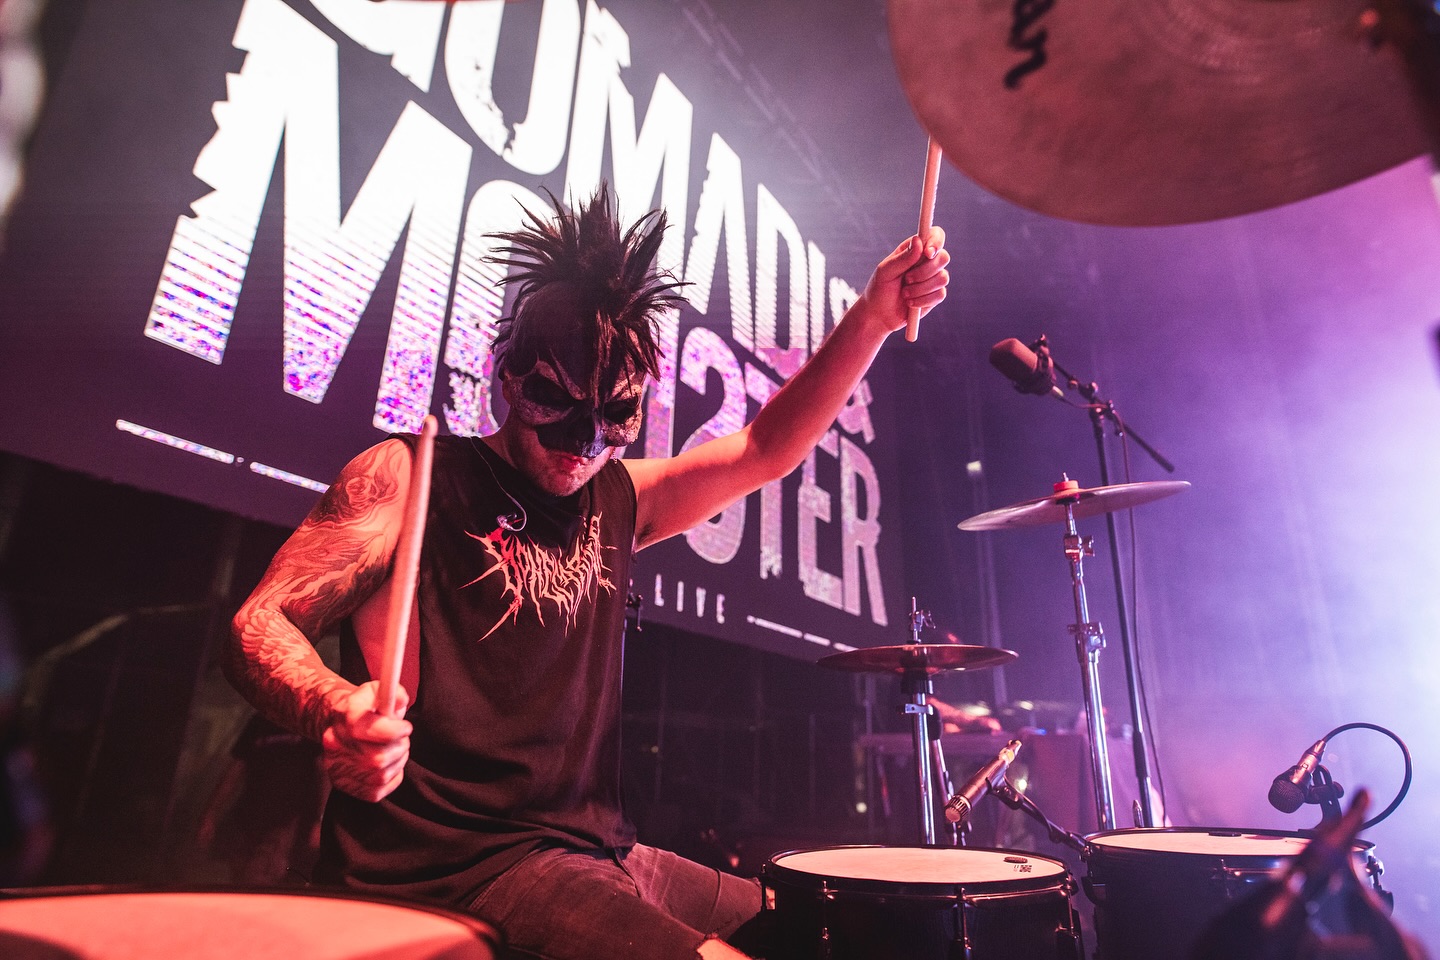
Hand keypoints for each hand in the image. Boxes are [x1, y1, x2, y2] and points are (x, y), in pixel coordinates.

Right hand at [321, 680, 411, 801]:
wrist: (338, 720)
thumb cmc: (364, 706)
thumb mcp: (379, 690)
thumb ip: (395, 693)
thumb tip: (401, 702)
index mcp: (346, 716)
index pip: (373, 730)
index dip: (397, 731)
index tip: (405, 727)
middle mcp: (336, 743)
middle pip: (378, 758)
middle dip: (399, 749)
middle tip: (401, 740)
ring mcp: (336, 766)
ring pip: (379, 777)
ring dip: (397, 764)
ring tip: (395, 750)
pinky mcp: (341, 783)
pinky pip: (375, 792)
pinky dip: (390, 780)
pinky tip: (389, 765)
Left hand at [859, 226, 949, 332]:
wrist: (879, 315)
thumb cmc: (879, 289)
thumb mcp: (885, 271)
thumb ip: (903, 258)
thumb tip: (918, 241)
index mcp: (915, 249)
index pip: (935, 235)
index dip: (936, 241)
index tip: (927, 253)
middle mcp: (927, 261)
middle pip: (944, 257)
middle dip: (925, 271)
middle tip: (907, 279)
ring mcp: (933, 278)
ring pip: (943, 278)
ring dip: (921, 288)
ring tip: (904, 294)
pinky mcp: (935, 295)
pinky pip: (940, 294)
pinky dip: (924, 300)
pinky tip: (910, 303)